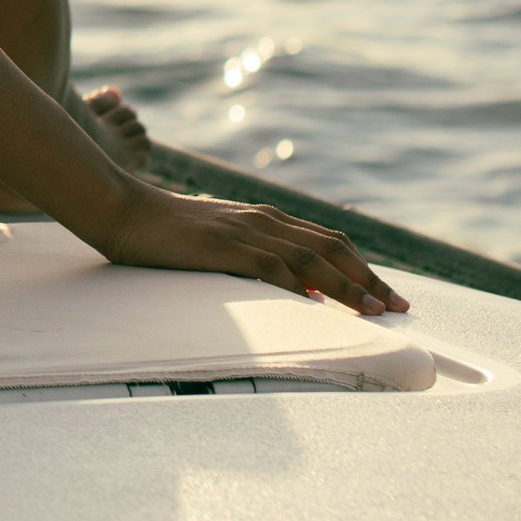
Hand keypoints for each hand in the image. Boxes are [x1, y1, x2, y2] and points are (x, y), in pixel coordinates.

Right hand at [89, 185, 406, 316]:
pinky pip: (270, 268)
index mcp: (263, 218)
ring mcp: (242, 232)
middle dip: (369, 279)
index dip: (362, 267)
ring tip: (373, 311)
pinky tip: (317, 305)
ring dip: (346, 286)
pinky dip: (298, 286)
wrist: (121, 209)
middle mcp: (262, 220)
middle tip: (399, 308)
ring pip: (310, 258)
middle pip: (331, 248)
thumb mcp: (217, 240)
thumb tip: (298, 289)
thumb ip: (253, 256)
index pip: (327, 240)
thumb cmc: (164, 230)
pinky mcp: (221, 247)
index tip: (386, 295)